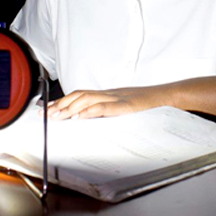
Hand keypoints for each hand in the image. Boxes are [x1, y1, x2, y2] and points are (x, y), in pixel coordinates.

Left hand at [44, 86, 168, 120]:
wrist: (167, 97)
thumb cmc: (147, 106)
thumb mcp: (124, 108)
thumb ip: (108, 112)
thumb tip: (89, 121)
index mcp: (107, 95)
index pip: (80, 95)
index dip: (62, 101)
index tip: (47, 109)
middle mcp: (109, 94)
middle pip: (80, 95)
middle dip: (61, 105)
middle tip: (47, 115)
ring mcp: (117, 98)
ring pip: (89, 99)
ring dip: (71, 107)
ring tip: (58, 117)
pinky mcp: (126, 106)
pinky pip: (106, 107)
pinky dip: (91, 111)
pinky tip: (80, 117)